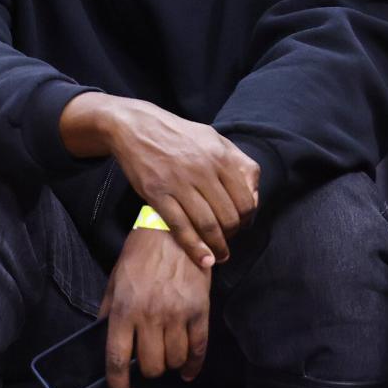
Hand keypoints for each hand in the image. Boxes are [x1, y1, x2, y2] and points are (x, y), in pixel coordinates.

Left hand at [100, 228, 211, 387]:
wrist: (172, 229)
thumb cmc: (139, 253)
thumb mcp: (115, 279)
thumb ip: (108, 309)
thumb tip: (101, 335)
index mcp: (123, 310)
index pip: (118, 361)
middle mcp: (149, 316)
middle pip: (151, 366)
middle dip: (149, 369)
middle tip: (148, 356)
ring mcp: (177, 315)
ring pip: (174, 361)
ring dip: (170, 363)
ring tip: (166, 351)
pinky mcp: (200, 311)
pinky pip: (199, 350)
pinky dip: (194, 365)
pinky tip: (188, 369)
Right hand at [109, 98, 257, 267]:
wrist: (134, 126)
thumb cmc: (177, 134)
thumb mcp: (213, 138)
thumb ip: (238, 162)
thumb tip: (254, 192)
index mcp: (219, 156)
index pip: (245, 200)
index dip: (247, 220)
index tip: (241, 226)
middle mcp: (202, 170)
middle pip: (229, 216)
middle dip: (232, 235)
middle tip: (228, 240)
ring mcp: (178, 183)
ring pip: (207, 225)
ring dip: (217, 247)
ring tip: (220, 256)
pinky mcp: (157, 194)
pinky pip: (180, 227)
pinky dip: (194, 248)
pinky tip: (204, 260)